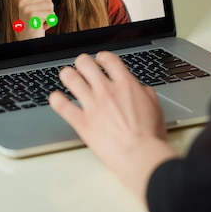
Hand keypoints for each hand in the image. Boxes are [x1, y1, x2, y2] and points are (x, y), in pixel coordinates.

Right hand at [17, 0, 54, 40]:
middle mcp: (23, 3)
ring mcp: (27, 9)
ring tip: (42, 21)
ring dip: (50, 15)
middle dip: (49, 8)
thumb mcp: (33, 9)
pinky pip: (50, 14)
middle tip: (42, 16)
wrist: (28, 40)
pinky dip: (50, 22)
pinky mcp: (32, 15)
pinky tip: (42, 26)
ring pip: (50, 5)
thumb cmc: (33, 26)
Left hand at [49, 52, 177, 202]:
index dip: (101, 57)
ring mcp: (92, 105)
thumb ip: (143, 93)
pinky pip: (62, 106)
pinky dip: (56, 99)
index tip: (99, 60)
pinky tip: (56, 98)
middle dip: (82, 63)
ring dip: (67, 75)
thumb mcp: (155, 106)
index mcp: (125, 84)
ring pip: (70, 78)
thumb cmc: (150, 136)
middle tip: (82, 67)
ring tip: (67, 77)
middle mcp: (106, 90)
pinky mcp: (81, 122)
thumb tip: (138, 89)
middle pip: (85, 63)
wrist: (140, 155)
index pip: (108, 59)